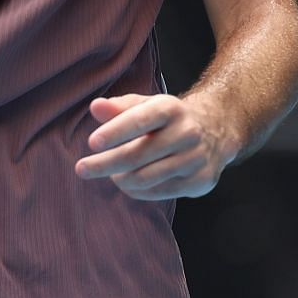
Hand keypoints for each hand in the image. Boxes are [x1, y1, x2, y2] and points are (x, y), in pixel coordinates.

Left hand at [73, 93, 238, 200]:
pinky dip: (137, 191)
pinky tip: (129, 183)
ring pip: (146, 177)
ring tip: (112, 174)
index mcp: (171, 108)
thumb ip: (119, 107)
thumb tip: (95, 107)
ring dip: (121, 179)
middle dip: (106, 163)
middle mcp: (187, 133)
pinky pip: (158, 192)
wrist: (215, 131)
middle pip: (138, 155)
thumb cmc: (167, 118)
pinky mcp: (199, 182)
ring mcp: (196, 159)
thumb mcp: (145, 105)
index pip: (139, 121)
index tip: (92, 143)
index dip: (115, 132)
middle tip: (81, 169)